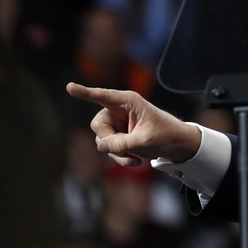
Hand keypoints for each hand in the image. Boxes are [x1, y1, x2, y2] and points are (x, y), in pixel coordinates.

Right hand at [66, 82, 200, 165]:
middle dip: (111, 141)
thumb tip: (101, 146)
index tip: (69, 87)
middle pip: (98, 126)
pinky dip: (121, 157)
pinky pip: (109, 148)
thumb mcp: (146, 141)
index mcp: (128, 101)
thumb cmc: (166, 135)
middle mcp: (118, 109)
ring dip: (118, 153)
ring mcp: (116, 123)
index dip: (85, 93)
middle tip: (129, 150)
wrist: (177, 145)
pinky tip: (137, 160)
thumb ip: (123, 144)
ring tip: (137, 158)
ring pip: (103, 140)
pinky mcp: (118, 136)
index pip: (102, 96)